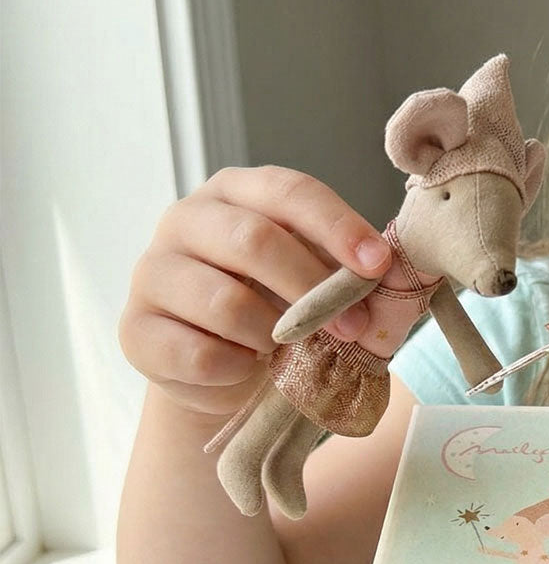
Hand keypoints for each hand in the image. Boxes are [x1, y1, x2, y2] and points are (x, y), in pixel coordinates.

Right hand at [118, 166, 391, 418]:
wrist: (219, 372)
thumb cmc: (277, 313)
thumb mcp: (313, 283)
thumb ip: (346, 274)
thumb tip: (396, 278)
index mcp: (236, 193)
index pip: (288, 191)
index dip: (337, 227)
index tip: (378, 265)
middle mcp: (186, 220)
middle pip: (254, 241)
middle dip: (313, 289)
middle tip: (353, 329)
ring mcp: (153, 272)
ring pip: (227, 304)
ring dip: (275, 337)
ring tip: (288, 351)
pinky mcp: (137, 330)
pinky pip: (202, 355)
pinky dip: (239, 370)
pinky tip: (246, 369)